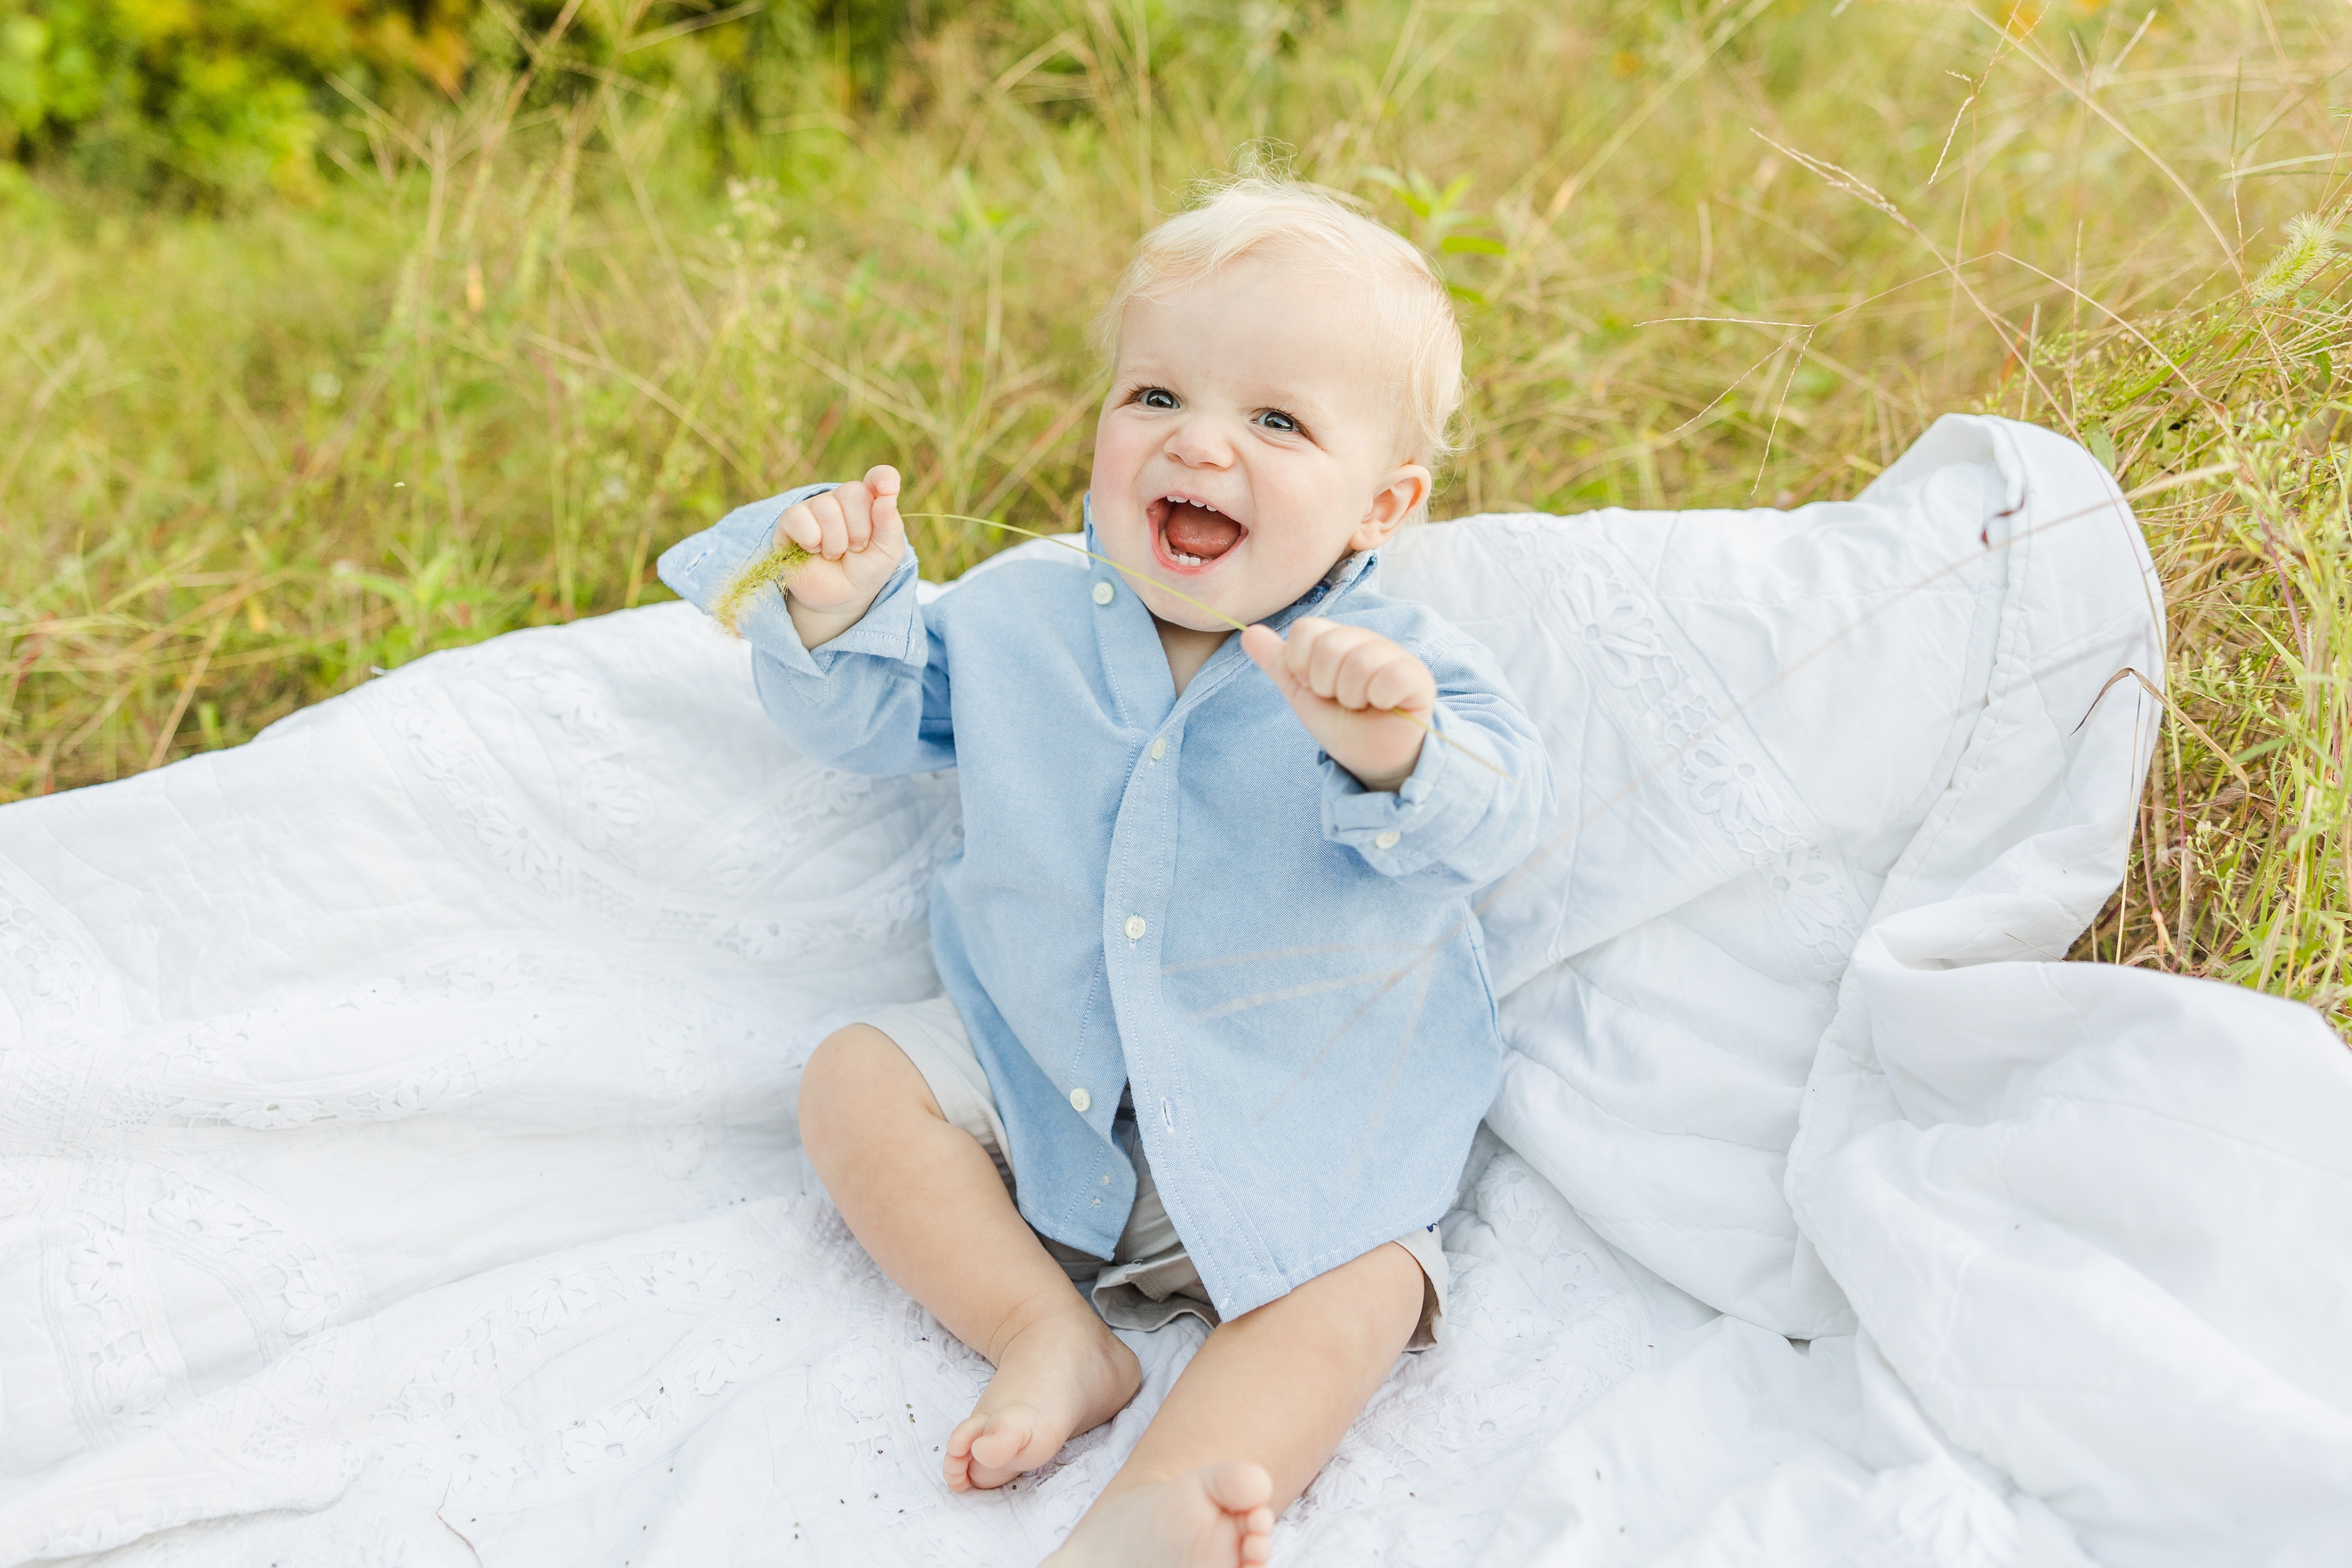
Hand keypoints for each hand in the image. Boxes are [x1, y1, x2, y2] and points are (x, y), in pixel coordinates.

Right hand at [778, 465, 905, 646]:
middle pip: (853, 493)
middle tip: (855, 547)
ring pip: (826, 507)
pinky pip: (798, 517)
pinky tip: (813, 550)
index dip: (883, 479)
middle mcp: (841, 499)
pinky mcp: (790, 522)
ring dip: (835, 541)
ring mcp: (815, 507)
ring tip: (834, 554)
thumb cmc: (865, 570)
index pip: (879, 477)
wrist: (840, 599)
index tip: (889, 489)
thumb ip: (890, 525)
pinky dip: (810, 538)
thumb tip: (887, 497)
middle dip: (859, 529)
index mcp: (870, 501)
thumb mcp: (888, 552)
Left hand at [1241, 617, 1433, 792]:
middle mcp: (1366, 640)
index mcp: (1337, 639)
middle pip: (1329, 645)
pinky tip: (1385, 706)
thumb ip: (1277, 663)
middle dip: (1325, 684)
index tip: (1314, 687)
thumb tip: (1248, 632)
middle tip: (1341, 700)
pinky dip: (1380, 700)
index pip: (1306, 629)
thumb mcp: (1302, 695)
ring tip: (1362, 706)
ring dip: (1352, 696)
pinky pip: (1389, 677)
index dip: (1301, 664)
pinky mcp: (1417, 677)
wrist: (1372, 759)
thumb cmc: (1342, 724)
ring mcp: (1394, 656)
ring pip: (1358, 662)